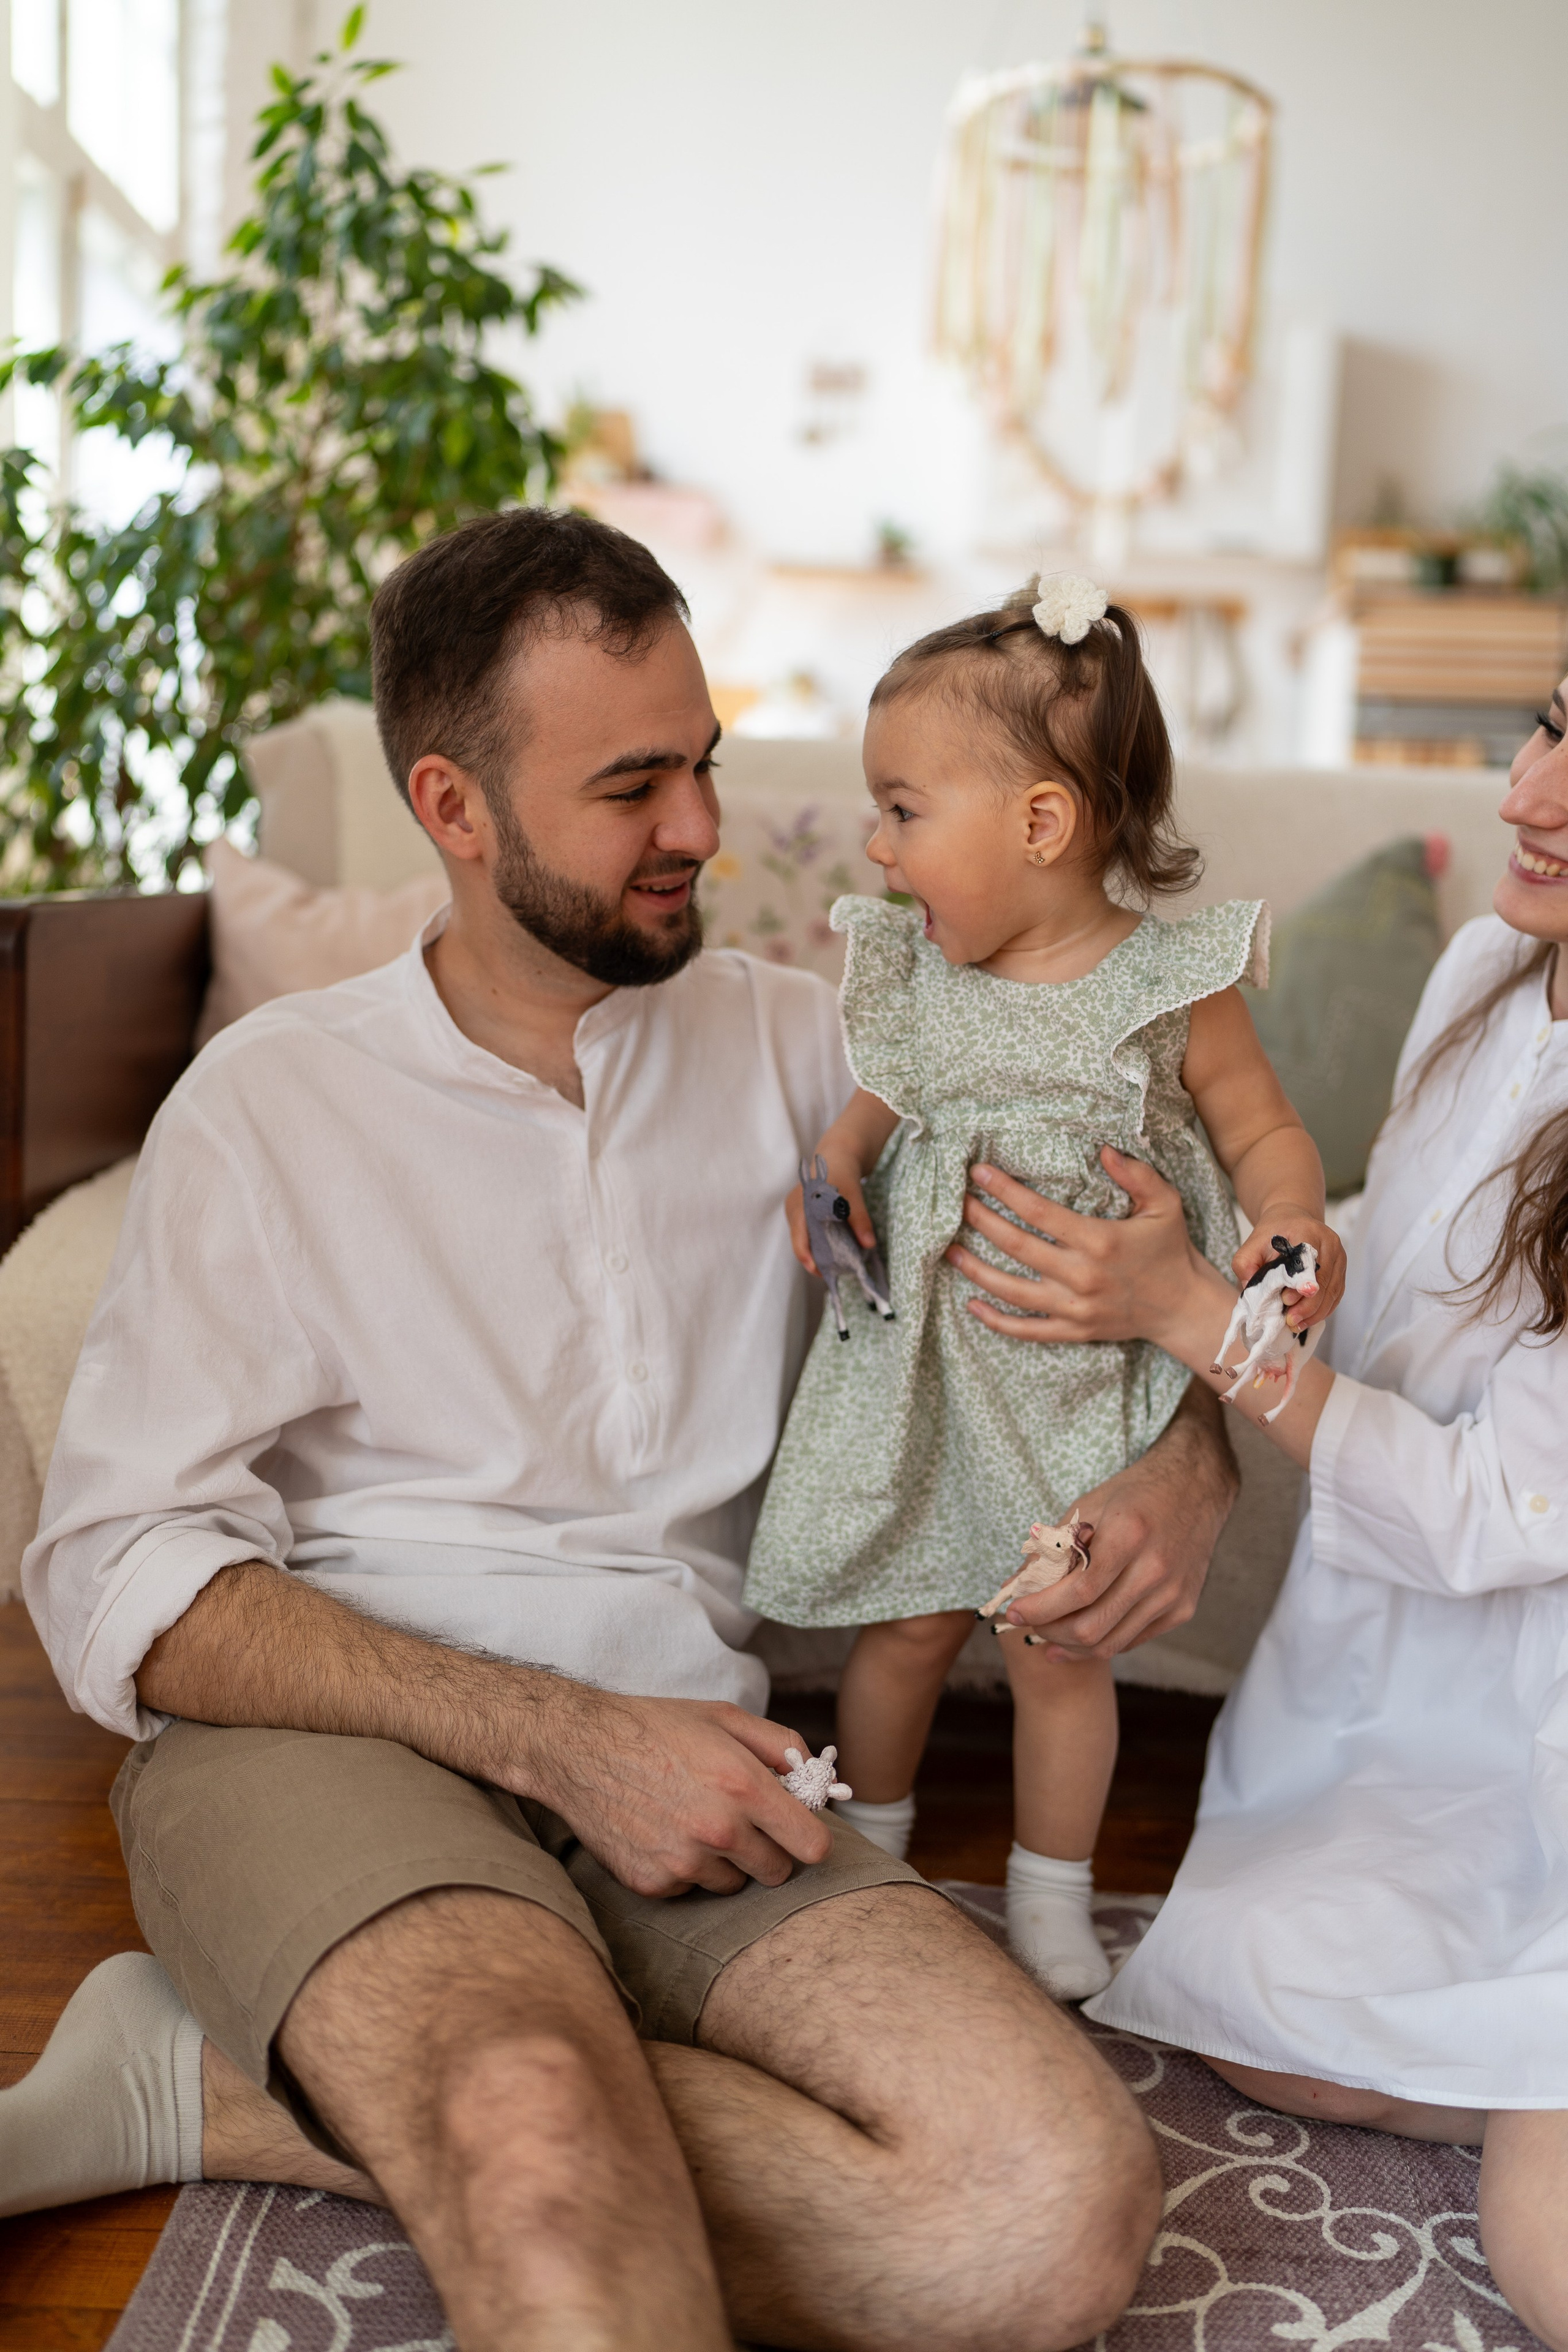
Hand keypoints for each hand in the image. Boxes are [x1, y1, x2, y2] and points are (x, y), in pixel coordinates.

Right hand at [524, 1688, 833, 1898]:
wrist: (578, 1748)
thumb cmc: (656, 1728)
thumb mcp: (726, 1718)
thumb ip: (783, 1745)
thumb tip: (818, 1778)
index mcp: (744, 1787)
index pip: (812, 1846)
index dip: (809, 1837)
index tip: (797, 1828)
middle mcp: (718, 1831)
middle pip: (777, 1872)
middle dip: (768, 1849)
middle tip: (742, 1820)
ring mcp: (683, 1863)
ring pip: (734, 1884)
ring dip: (726, 1861)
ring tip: (694, 1819)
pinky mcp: (653, 1884)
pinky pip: (691, 1889)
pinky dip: (686, 1869)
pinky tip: (664, 1832)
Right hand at [787, 1150, 875, 1275]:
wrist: (837, 1156)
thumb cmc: (843, 1173)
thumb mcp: (854, 1195)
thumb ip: (860, 1220)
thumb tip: (869, 1244)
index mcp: (801, 1203)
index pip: (799, 1237)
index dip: (806, 1256)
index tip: (819, 1271)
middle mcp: (793, 1208)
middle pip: (800, 1241)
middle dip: (814, 1258)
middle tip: (832, 1272)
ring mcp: (794, 1210)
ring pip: (802, 1238)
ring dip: (815, 1250)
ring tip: (833, 1263)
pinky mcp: (799, 1211)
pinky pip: (805, 1231)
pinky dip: (816, 1241)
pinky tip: (830, 1248)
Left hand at [946, 1147, 1203, 1347]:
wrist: (1183, 1307)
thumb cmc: (1170, 1250)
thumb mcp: (1165, 1204)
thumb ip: (1137, 1175)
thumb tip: (1103, 1149)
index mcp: (1099, 1241)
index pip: (1039, 1212)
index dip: (1005, 1191)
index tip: (979, 1173)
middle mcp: (1081, 1276)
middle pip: (1017, 1246)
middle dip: (981, 1222)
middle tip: (955, 1203)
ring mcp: (1075, 1307)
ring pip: (1012, 1291)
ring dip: (976, 1271)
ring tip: (949, 1251)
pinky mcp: (1073, 1330)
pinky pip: (1027, 1330)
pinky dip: (996, 1321)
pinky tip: (971, 1304)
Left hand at [996, 1387, 1238, 1661]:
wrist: (1195, 1487)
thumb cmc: (1135, 1494)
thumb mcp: (1088, 1507)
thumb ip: (1050, 1549)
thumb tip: (1012, 1586)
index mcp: (1128, 1536)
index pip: (1077, 1591)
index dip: (1040, 1608)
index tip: (1014, 1610)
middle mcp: (1155, 1569)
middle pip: (1092, 1626)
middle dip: (1050, 1631)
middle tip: (1030, 1624)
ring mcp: (1173, 1594)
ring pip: (1111, 1642)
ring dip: (1071, 1646)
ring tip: (1047, 1638)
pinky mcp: (1183, 1608)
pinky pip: (1133, 1639)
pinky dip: (1101, 1642)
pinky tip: (1079, 1639)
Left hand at [1232, 1209, 1345, 1332]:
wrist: (1292, 1221)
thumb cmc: (1272, 1235)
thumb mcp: (1251, 1245)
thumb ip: (1245, 1264)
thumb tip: (1250, 1289)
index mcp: (1308, 1232)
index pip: (1308, 1260)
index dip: (1299, 1283)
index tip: (1286, 1300)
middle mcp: (1329, 1243)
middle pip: (1324, 1280)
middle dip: (1307, 1305)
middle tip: (1289, 1320)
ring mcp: (1339, 1256)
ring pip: (1333, 1291)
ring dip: (1315, 1312)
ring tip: (1296, 1325)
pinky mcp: (1341, 1269)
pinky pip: (1336, 1294)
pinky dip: (1323, 1310)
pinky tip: (1307, 1320)